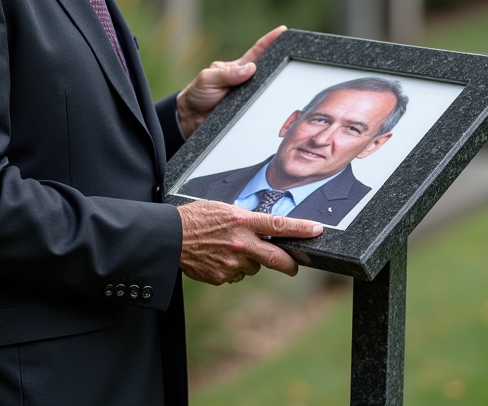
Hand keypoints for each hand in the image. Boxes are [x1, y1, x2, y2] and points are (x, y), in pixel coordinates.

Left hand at [175, 25, 285, 137]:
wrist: (190, 119)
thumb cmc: (197, 94)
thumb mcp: (208, 79)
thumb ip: (226, 74)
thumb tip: (250, 68)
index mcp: (238, 68)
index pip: (257, 52)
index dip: (270, 41)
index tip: (283, 31)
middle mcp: (247, 81)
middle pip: (269, 70)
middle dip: (282, 63)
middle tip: (296, 57)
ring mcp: (249, 97)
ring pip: (268, 90)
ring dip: (277, 87)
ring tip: (291, 81)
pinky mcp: (249, 112)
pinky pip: (262, 109)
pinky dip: (269, 108)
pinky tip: (277, 107)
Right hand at [177, 200, 322, 284]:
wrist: (170, 237)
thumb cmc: (195, 218)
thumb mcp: (223, 209)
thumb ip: (245, 219)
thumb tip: (263, 228)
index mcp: (242, 222)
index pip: (279, 225)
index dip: (301, 229)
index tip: (317, 230)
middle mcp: (241, 243)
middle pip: (277, 258)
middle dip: (290, 264)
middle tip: (293, 266)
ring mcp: (232, 263)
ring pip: (254, 267)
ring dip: (249, 261)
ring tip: (228, 249)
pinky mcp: (222, 277)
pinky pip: (236, 275)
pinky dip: (232, 268)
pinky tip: (217, 258)